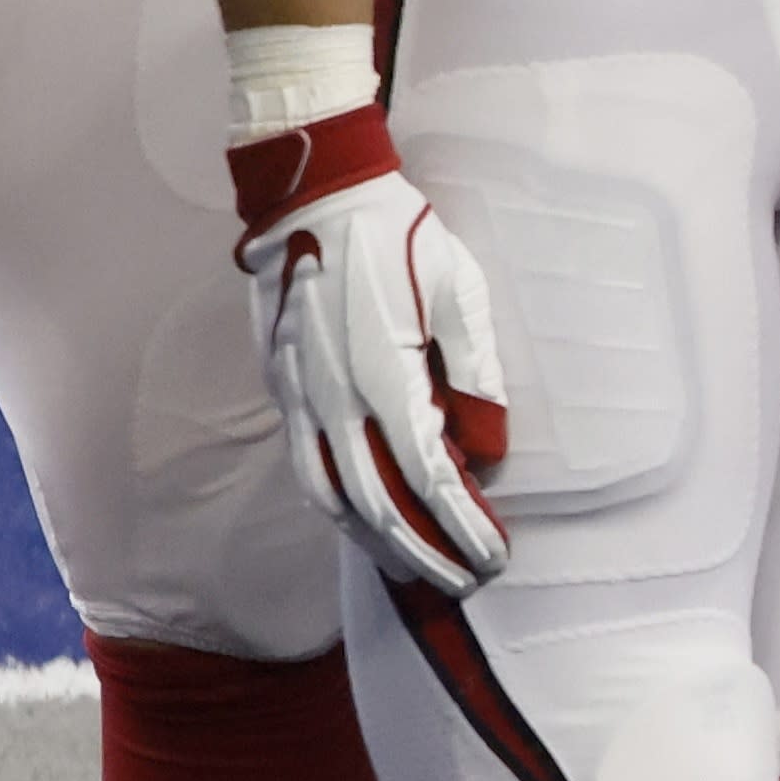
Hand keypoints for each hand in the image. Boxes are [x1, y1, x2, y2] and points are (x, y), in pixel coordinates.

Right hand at [229, 104, 514, 592]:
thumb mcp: (462, 290)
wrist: (315, 196)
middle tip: (466, 584)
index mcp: (383, 375)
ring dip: (376, 545)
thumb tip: (486, 453)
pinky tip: (368, 523)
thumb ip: (477, 375)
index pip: (427, 478)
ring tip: (419, 570)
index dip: (462, 526)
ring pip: (332, 498)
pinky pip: (308, 468)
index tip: (496, 555)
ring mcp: (299, 397)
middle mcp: (333, 398)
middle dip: (424, 554)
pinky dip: (339, 508)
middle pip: (377, 507)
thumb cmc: (400, 236)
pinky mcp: (283, 389)